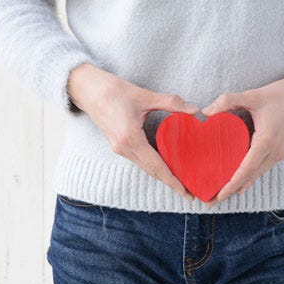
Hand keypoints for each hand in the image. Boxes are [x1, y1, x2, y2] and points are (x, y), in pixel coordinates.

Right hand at [67, 63, 198, 202]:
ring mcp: (119, 148)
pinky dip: (153, 166)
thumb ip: (171, 103)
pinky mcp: (118, 145)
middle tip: (190, 193)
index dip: (172, 181)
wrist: (88, 90)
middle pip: (151, 171)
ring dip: (162, 176)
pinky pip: (139, 160)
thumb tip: (195, 110)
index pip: (156, 165)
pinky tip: (165, 165)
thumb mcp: (145, 95)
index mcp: (130, 138)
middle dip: (170, 183)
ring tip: (181, 181)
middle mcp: (124, 148)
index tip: (186, 193)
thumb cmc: (114, 91)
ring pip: (145, 167)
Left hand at [199, 68, 283, 208]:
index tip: (218, 195)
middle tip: (210, 201)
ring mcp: (280, 153)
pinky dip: (249, 176)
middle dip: (230, 191)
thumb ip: (228, 101)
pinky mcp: (281, 151)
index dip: (231, 184)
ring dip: (239, 185)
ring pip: (256, 174)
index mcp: (267, 140)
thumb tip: (206, 111)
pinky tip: (238, 183)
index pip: (246, 169)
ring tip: (220, 194)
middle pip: (250, 177)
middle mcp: (275, 152)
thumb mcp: (254, 94)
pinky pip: (262, 168)